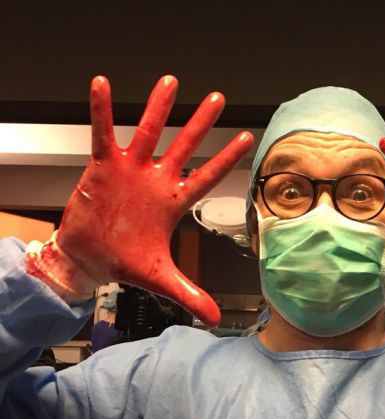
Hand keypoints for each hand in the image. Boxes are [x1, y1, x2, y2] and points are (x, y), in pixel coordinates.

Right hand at [26, 75, 253, 325]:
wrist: (88, 257)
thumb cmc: (124, 261)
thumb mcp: (159, 278)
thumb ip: (188, 294)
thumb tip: (214, 318)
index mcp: (173, 202)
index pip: (207, 176)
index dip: (226, 159)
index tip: (245, 138)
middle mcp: (156, 180)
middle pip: (184, 146)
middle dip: (201, 123)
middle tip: (219, 99)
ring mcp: (131, 170)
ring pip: (148, 132)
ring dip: (159, 108)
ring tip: (171, 82)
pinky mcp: (103, 167)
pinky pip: (103, 133)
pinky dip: (102, 111)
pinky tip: (102, 86)